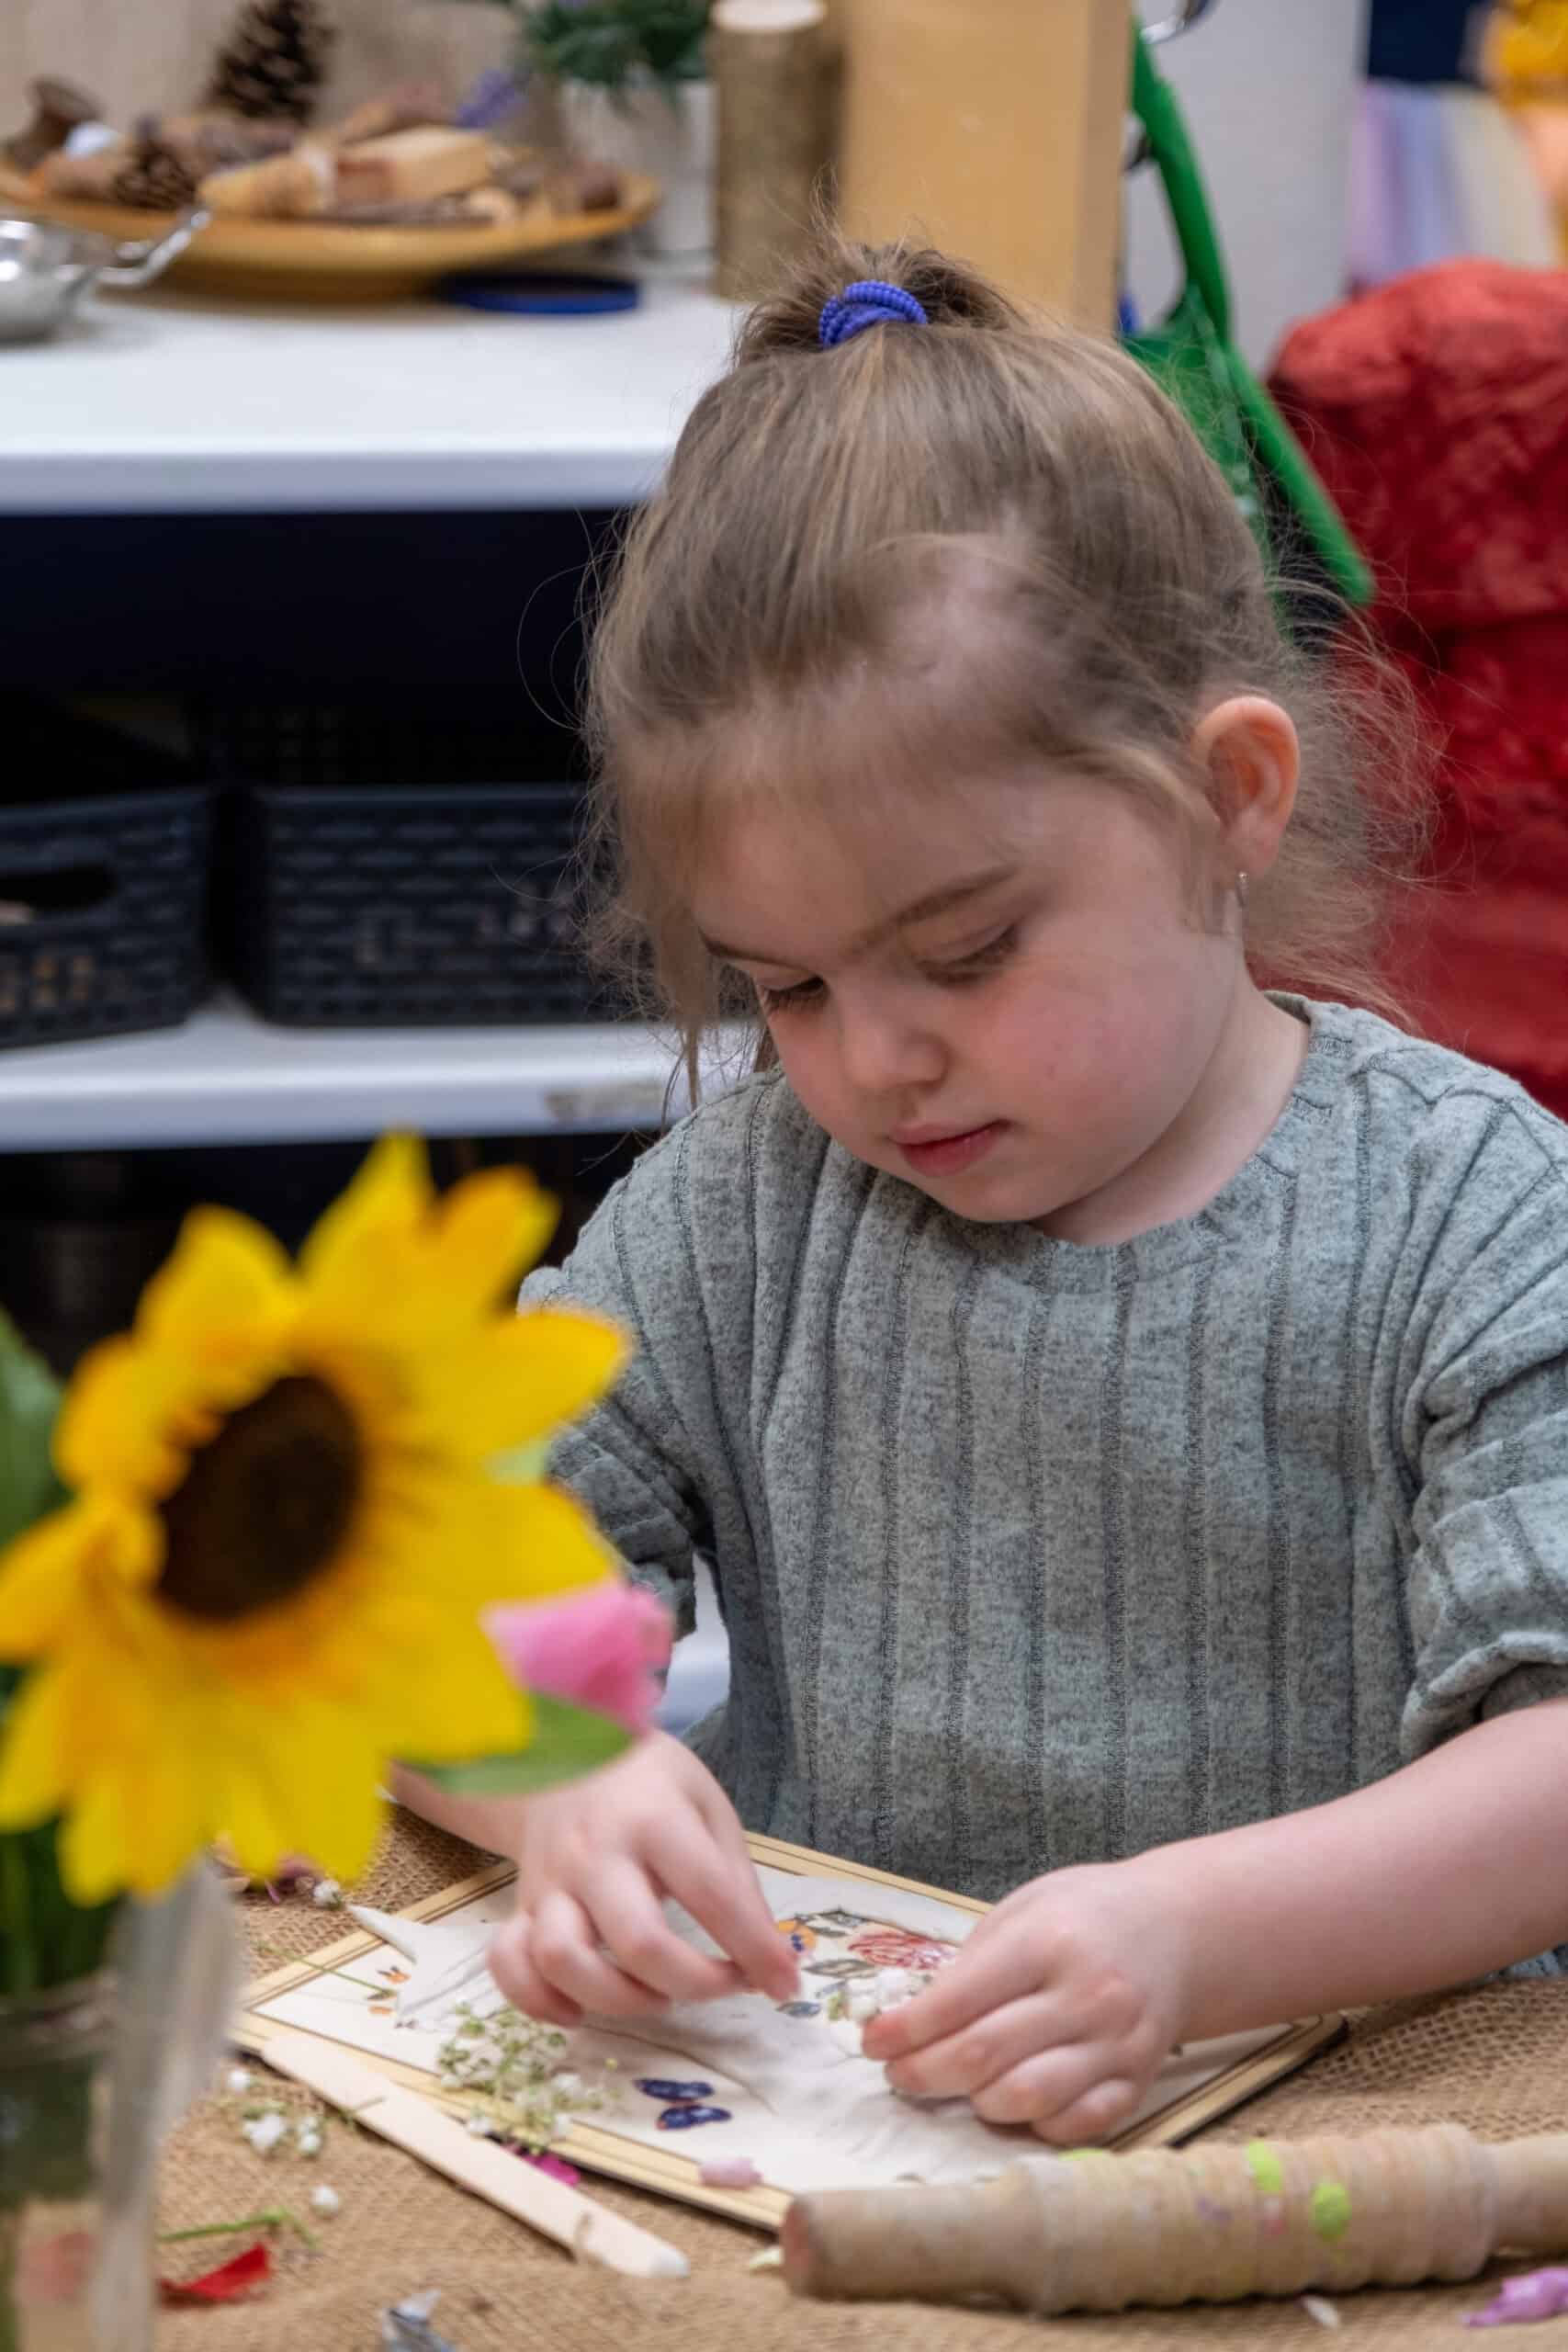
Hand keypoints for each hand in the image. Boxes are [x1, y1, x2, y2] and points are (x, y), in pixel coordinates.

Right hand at [488, 1730, 798, 2025]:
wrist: (565, 1750)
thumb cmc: (650, 1784)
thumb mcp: (707, 1806)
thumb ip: (736, 1879)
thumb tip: (765, 1956)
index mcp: (655, 1819)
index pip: (712, 1896)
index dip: (755, 1950)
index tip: (785, 1983)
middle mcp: (596, 1853)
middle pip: (638, 1943)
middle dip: (693, 1984)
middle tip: (722, 1984)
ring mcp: (550, 1881)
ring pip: (563, 1961)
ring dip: (617, 2000)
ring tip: (655, 1993)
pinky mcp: (520, 1905)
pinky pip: (509, 1965)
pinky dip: (539, 2001)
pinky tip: (579, 2009)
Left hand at [859, 1862, 1191, 2144]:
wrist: (1179, 1929)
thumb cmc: (1086, 1913)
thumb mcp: (1024, 1908)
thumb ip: (973, 1962)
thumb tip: (911, 2017)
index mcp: (1048, 1941)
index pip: (958, 2000)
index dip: (904, 2029)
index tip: (872, 2041)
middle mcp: (1087, 1995)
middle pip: (984, 2055)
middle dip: (923, 2072)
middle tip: (897, 2073)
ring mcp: (1117, 2044)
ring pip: (1028, 2099)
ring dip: (975, 2102)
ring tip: (956, 2085)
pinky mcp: (1137, 2082)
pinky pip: (1076, 2125)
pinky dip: (1034, 2124)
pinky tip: (1012, 2102)